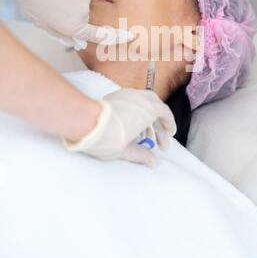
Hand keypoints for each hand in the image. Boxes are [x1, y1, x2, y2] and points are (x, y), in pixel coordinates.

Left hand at [0, 0, 132, 48]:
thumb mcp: (42, 22)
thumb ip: (61, 34)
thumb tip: (79, 43)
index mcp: (73, 26)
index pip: (99, 36)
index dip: (116, 37)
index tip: (129, 36)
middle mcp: (84, 13)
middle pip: (86, 15)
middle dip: (74, 11)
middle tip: (54, 1)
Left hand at [62, 88, 176, 167]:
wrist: (84, 122)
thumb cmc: (107, 136)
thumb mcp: (126, 150)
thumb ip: (142, 155)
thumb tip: (153, 162)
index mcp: (148, 108)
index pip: (165, 113)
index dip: (169, 125)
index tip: (170, 135)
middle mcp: (139, 98)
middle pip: (155, 108)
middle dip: (158, 125)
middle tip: (159, 141)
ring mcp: (126, 95)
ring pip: (143, 104)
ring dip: (147, 119)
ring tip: (145, 138)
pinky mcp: (115, 96)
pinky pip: (132, 103)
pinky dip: (137, 114)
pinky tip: (131, 128)